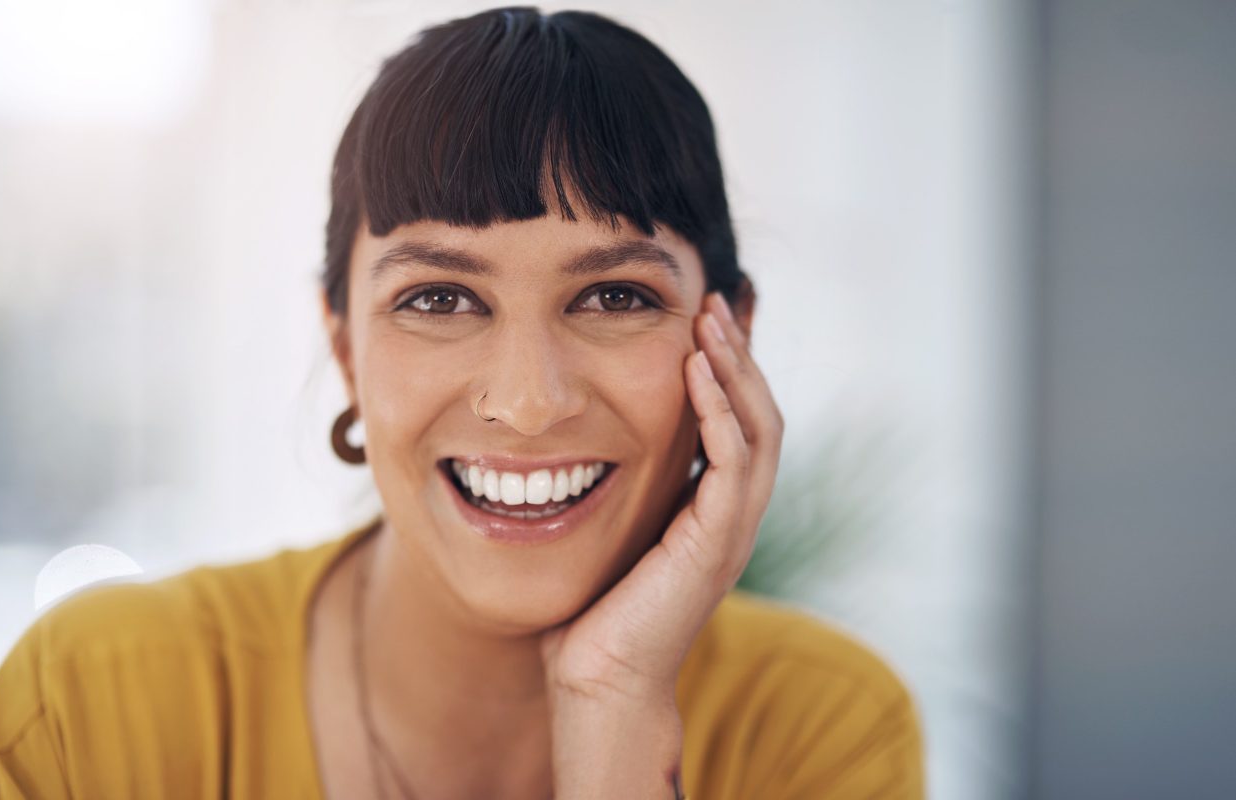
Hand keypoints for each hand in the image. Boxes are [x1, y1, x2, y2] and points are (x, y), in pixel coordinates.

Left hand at [540, 289, 784, 702]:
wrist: (599, 680)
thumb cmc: (593, 612)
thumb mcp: (613, 528)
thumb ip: (624, 486)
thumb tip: (587, 440)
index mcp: (711, 510)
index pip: (738, 423)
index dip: (725, 370)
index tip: (695, 320)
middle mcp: (733, 516)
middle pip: (759, 415)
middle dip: (737, 354)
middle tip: (709, 302)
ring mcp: (731, 530)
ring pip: (758, 430)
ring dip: (735, 369)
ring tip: (708, 320)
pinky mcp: (716, 543)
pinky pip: (731, 462)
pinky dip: (719, 411)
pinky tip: (696, 371)